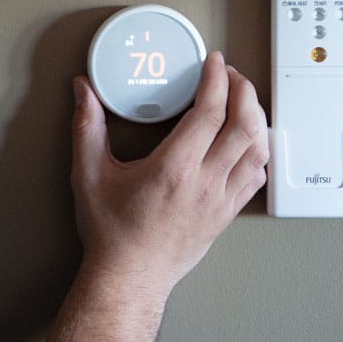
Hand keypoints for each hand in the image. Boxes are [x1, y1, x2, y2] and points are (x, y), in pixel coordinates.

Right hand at [71, 51, 267, 297]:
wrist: (130, 279)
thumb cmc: (111, 232)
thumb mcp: (90, 175)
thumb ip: (87, 128)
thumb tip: (83, 92)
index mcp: (174, 169)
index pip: (210, 112)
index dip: (217, 80)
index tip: (214, 62)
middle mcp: (205, 183)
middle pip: (245, 125)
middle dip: (244, 91)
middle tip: (231, 75)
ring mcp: (221, 201)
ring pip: (258, 150)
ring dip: (256, 118)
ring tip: (242, 101)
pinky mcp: (227, 214)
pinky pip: (256, 176)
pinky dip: (258, 151)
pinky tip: (246, 142)